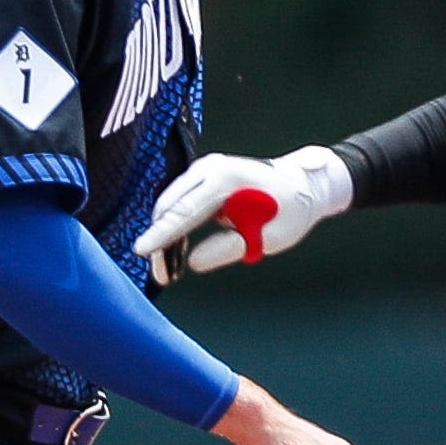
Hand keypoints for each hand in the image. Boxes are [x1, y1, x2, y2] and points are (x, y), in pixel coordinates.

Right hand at [136, 148, 348, 283]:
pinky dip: (174, 227)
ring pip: (170, 206)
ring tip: (167, 271)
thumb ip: (229, 248)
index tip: (142, 251)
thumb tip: (194, 263)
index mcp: (225, 179)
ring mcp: (204, 170)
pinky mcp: (203, 179)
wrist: (304, 185)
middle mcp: (209, 168)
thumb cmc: (291, 209)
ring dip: (165, 236)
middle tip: (161, 276)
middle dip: (160, 242)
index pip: (183, 210)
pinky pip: (179, 203)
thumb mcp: (267, 237)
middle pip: (169, 207)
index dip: (161, 234)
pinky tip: (176, 253)